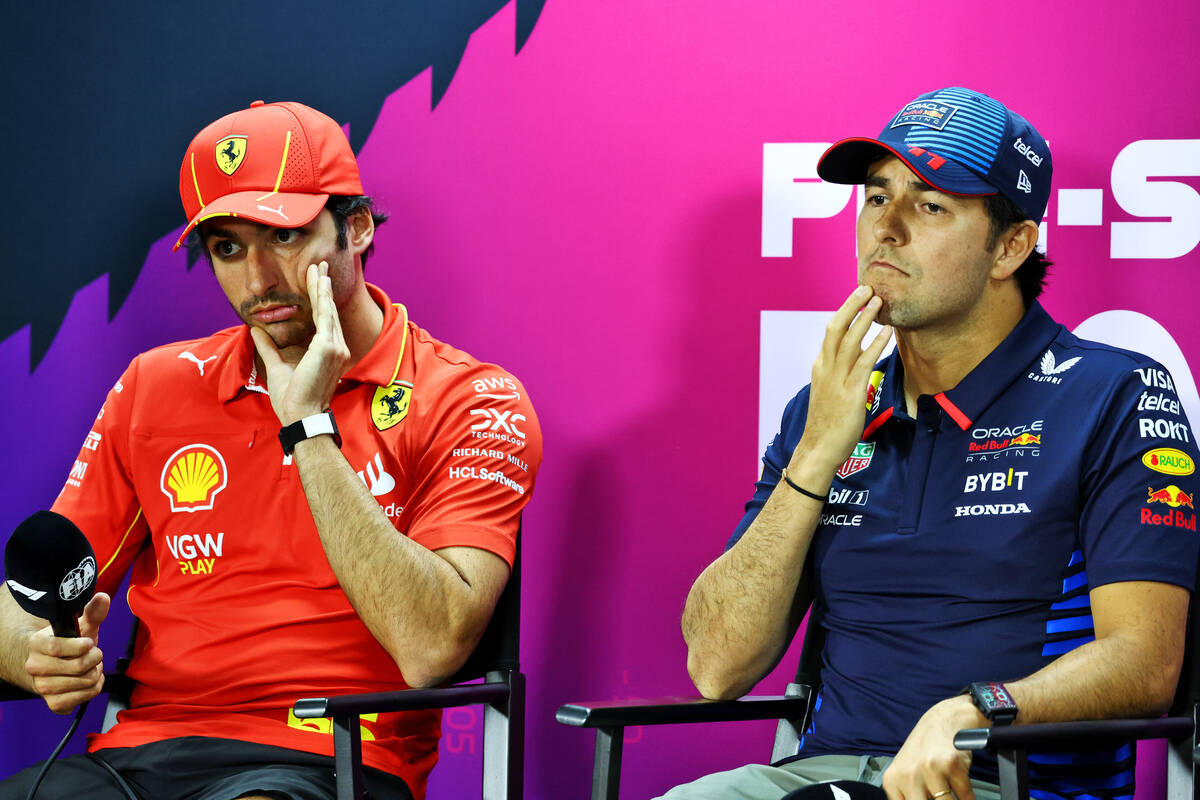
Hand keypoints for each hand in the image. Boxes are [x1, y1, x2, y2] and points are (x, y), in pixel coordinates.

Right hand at [25, 592, 109, 714]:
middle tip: (93, 654)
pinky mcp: (54, 704)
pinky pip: (86, 696)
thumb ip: (93, 613)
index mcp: (37, 644)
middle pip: (78, 666)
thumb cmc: (69, 644)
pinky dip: (95, 687)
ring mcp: (43, 687)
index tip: (89, 642)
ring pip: (86, 681)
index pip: (58, 647)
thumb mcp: (80, 627)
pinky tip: (88, 680)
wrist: (54, 667)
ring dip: (96, 672)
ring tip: (90, 667)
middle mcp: (35, 667)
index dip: (81, 646)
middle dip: (95, 658)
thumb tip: (102, 598)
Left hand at [251, 262, 350, 424]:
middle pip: (328, 310)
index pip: (324, 320)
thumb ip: (269, 347)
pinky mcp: (328, 347)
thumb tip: (256, 329)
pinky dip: (322, 298)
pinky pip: (325, 317)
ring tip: (318, 268)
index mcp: (328, 353)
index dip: (320, 300)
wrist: (301, 415)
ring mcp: (335, 347)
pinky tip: (320, 283)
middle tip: (319, 266)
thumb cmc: (292, 398)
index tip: (317, 282)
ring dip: (322, 287)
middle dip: (322, 287)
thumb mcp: (276, 367)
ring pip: (327, 310)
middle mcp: (337, 348)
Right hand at [790, 285, 891, 476]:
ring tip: (879, 301)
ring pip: (849, 341)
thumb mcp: (829, 391)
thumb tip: (857, 356)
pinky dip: (876, 344)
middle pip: (836, 328)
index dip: (845, 311)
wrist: (818, 448)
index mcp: (820, 367)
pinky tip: (887, 332)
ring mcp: (836, 380)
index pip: (831, 332)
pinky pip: (863, 362)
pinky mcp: (850, 393)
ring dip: (865, 319)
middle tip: (867, 287)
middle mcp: (825, 368)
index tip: (858, 296)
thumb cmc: (826, 422)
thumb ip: (840, 372)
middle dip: (851, 306)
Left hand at [881, 695, 985, 799]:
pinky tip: (965, 794)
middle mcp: (908, 775)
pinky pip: (965, 797)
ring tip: (952, 795)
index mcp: (893, 780)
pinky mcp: (952, 765)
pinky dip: (969, 799)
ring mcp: (930, 769)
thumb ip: (908, 796)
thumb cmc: (925, 749)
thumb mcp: (905, 772)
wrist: (945, 719)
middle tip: (942, 798)